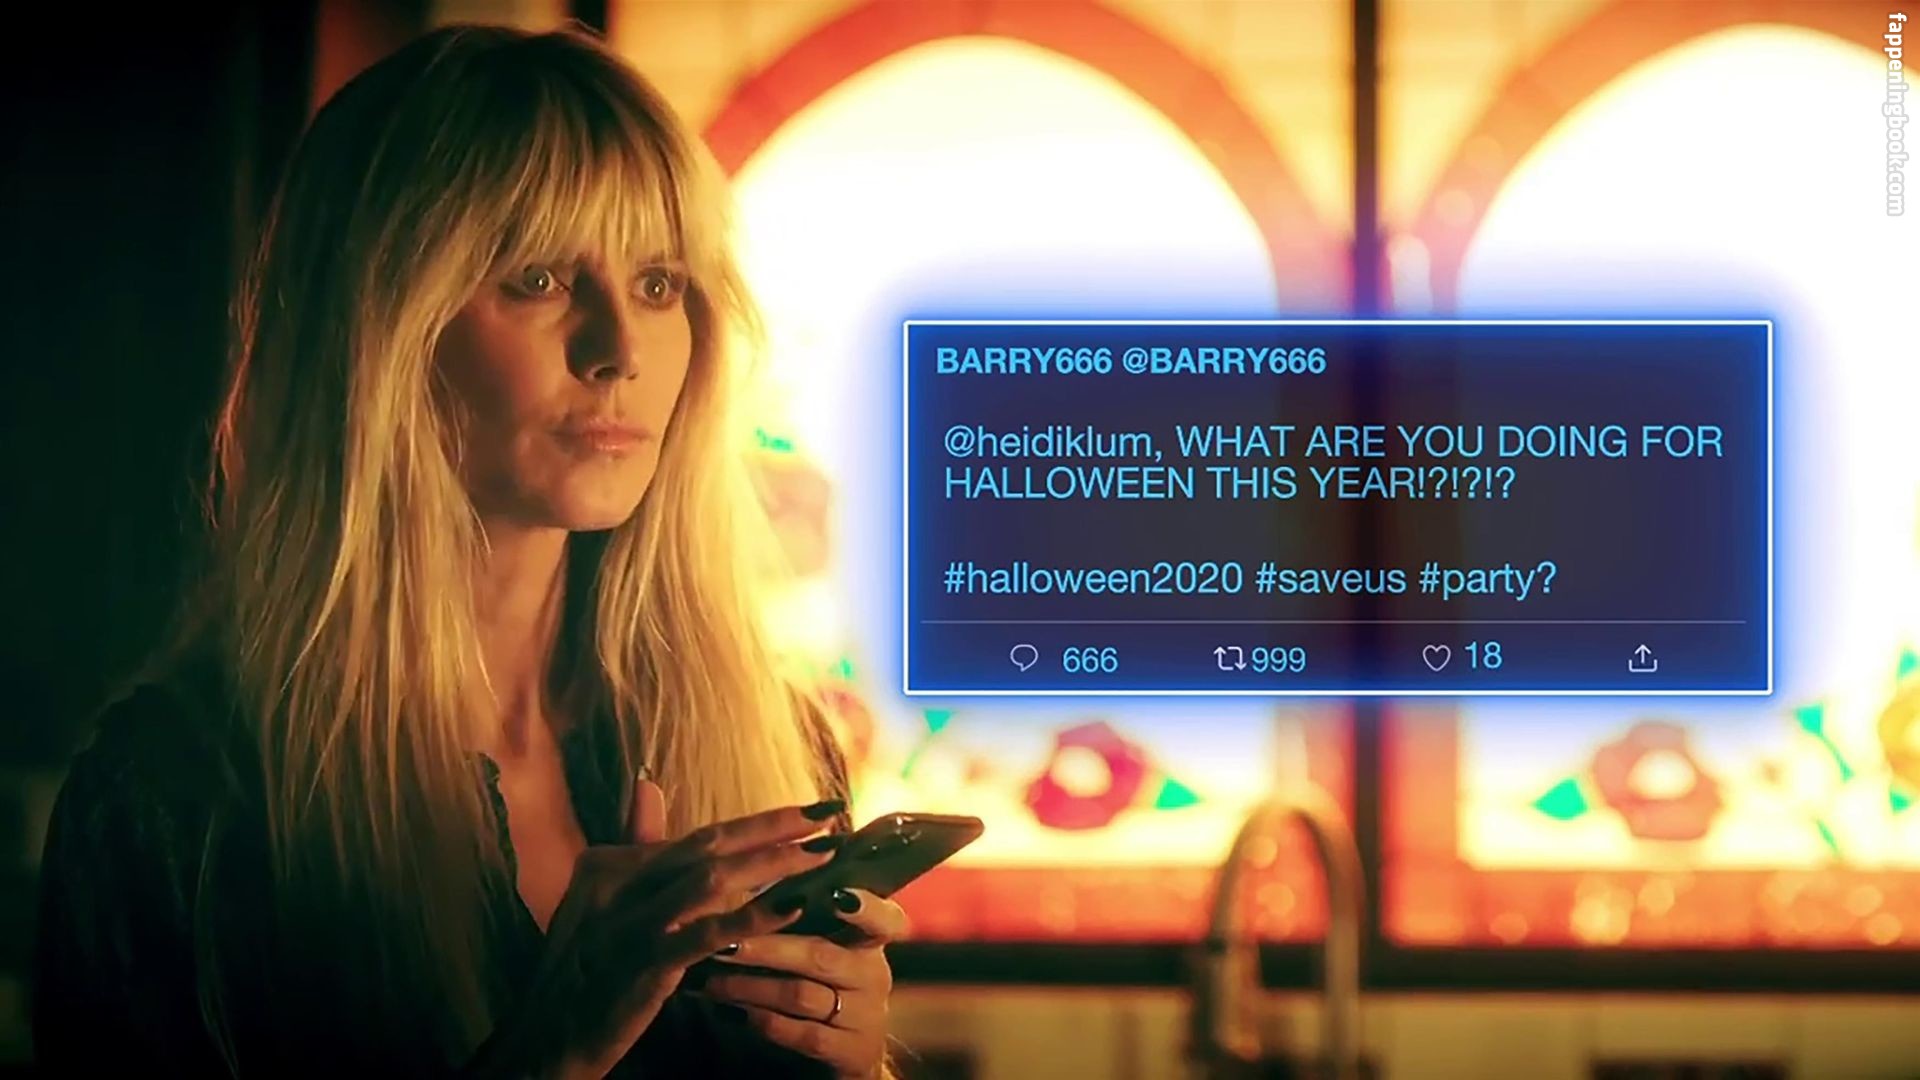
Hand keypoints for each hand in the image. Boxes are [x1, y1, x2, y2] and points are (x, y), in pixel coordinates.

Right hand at [462, 779, 847, 1079]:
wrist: (544, 1038)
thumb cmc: (582, 972)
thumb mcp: (600, 904)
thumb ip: (634, 846)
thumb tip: (648, 785)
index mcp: (608, 863)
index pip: (697, 836)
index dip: (756, 823)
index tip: (806, 813)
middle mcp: (614, 882)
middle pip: (709, 845)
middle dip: (774, 828)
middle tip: (828, 814)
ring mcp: (628, 923)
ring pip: (712, 878)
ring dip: (773, 863)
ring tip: (822, 854)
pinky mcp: (642, 963)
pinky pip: (706, 934)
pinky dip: (752, 917)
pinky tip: (791, 907)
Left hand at [699, 888, 908, 1078]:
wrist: (844, 1051)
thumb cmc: (821, 984)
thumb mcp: (822, 947)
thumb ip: (801, 914)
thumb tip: (749, 866)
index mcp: (870, 941)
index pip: (884, 918)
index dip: (866, 907)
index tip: (837, 894)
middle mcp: (873, 975)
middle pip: (821, 954)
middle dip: (768, 946)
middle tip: (725, 941)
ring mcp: (865, 1017)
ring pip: (802, 995)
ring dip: (752, 986)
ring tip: (712, 980)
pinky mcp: (850, 1054)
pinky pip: (801, 1035)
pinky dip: (762, 1023)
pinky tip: (732, 1014)